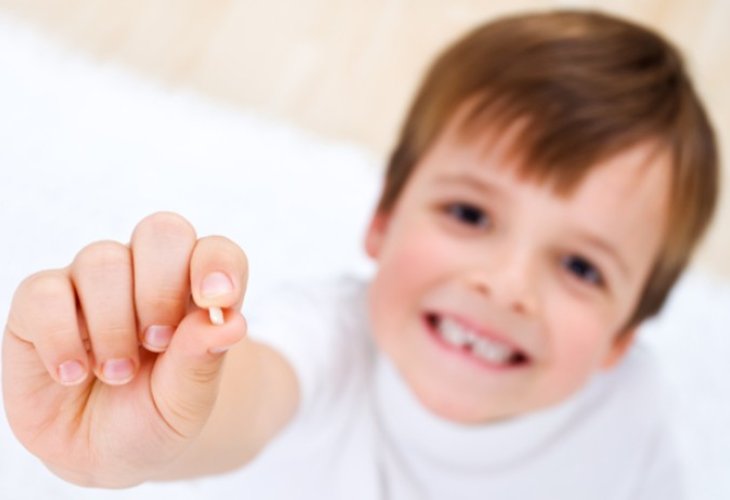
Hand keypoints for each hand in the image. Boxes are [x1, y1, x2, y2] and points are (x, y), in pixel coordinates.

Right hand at [2, 212, 247, 486]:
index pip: (215, 250)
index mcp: (193, 289)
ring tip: (117, 373)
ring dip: (114, 323)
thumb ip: (203, 361)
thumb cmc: (153, 416)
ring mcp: (91, 283)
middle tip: (157, 343)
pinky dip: (60, 336)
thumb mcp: (186, 401)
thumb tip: (231, 324)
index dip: (218, 265)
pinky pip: (43, 292)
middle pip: (162, 233)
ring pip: (103, 260)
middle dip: (162, 290)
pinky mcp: (39, 304)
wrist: (101, 454)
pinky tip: (73, 374)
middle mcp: (144, 274)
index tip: (217, 302)